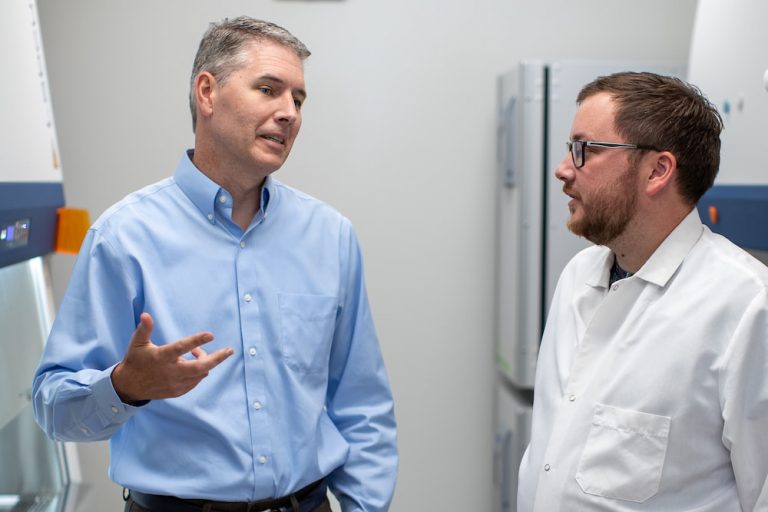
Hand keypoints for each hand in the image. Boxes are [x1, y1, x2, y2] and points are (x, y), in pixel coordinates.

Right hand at [111, 312, 233, 402]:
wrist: (129, 386)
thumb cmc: (136, 360)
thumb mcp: (137, 343)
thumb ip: (144, 329)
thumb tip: (146, 314)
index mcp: (161, 357)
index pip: (181, 348)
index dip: (197, 341)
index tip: (211, 334)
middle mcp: (170, 372)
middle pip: (200, 367)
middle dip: (217, 358)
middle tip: (229, 350)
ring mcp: (175, 384)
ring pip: (200, 373)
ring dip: (205, 362)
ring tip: (197, 352)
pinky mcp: (177, 392)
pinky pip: (195, 381)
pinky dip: (198, 372)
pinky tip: (191, 364)